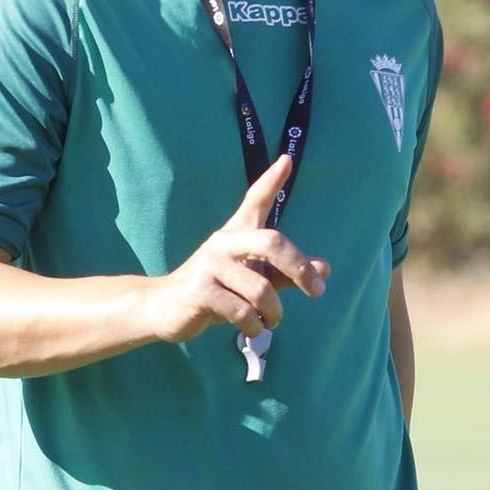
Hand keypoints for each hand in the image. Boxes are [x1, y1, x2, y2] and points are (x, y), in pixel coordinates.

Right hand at [143, 155, 329, 344]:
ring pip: (260, 288)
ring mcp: (210, 265)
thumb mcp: (252, 279)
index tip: (287, 159)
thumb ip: (286, 273)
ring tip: (271, 321)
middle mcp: (223, 242)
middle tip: (317, 290)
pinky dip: (254, 326)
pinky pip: (241, 312)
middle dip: (300, 268)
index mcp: (236, 234)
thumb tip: (325, 269)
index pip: (255, 200)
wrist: (164, 308)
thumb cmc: (215, 291)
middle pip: (271, 242)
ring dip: (274, 312)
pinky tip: (251, 330)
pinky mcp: (199, 291)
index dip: (271, 181)